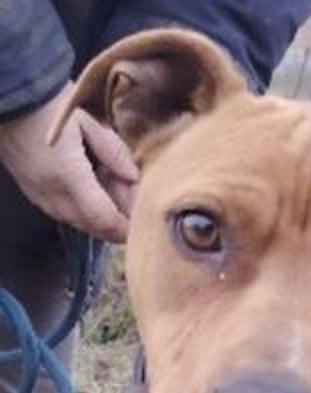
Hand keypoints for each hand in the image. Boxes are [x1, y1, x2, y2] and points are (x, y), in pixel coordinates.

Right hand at [0, 82, 138, 242]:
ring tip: (117, 205)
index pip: (103, 217)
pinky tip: (94, 199)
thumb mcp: (89, 124)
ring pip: (75, 222)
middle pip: (90, 226)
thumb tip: (134, 178)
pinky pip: (60, 212)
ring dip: (98, 220)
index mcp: (69, 175)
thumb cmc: (51, 104)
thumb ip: (113, 153)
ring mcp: (37, 193)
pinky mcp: (29, 190)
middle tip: (134, 213)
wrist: (8, 93)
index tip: (142, 225)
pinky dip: (81, 213)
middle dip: (115, 225)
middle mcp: (51, 192)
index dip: (125, 227)